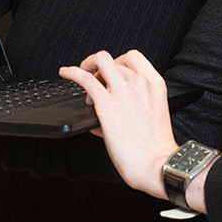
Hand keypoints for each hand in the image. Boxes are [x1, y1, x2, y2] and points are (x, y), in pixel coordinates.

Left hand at [59, 50, 177, 199]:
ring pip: (100, 61)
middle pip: (113, 59)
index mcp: (154, 83)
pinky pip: (84, 78)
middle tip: (94, 80)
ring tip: (83, 81)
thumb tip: (110, 103)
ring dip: (88, 69)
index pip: (133, 57)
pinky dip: (72, 72)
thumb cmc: (155, 147)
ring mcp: (122, 91)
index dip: (118, 61)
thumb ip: (134, 101)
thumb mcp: (152, 112)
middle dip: (101, 68)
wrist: (155, 164)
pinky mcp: (106, 104)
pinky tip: (66, 73)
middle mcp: (139, 82)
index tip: (110, 71)